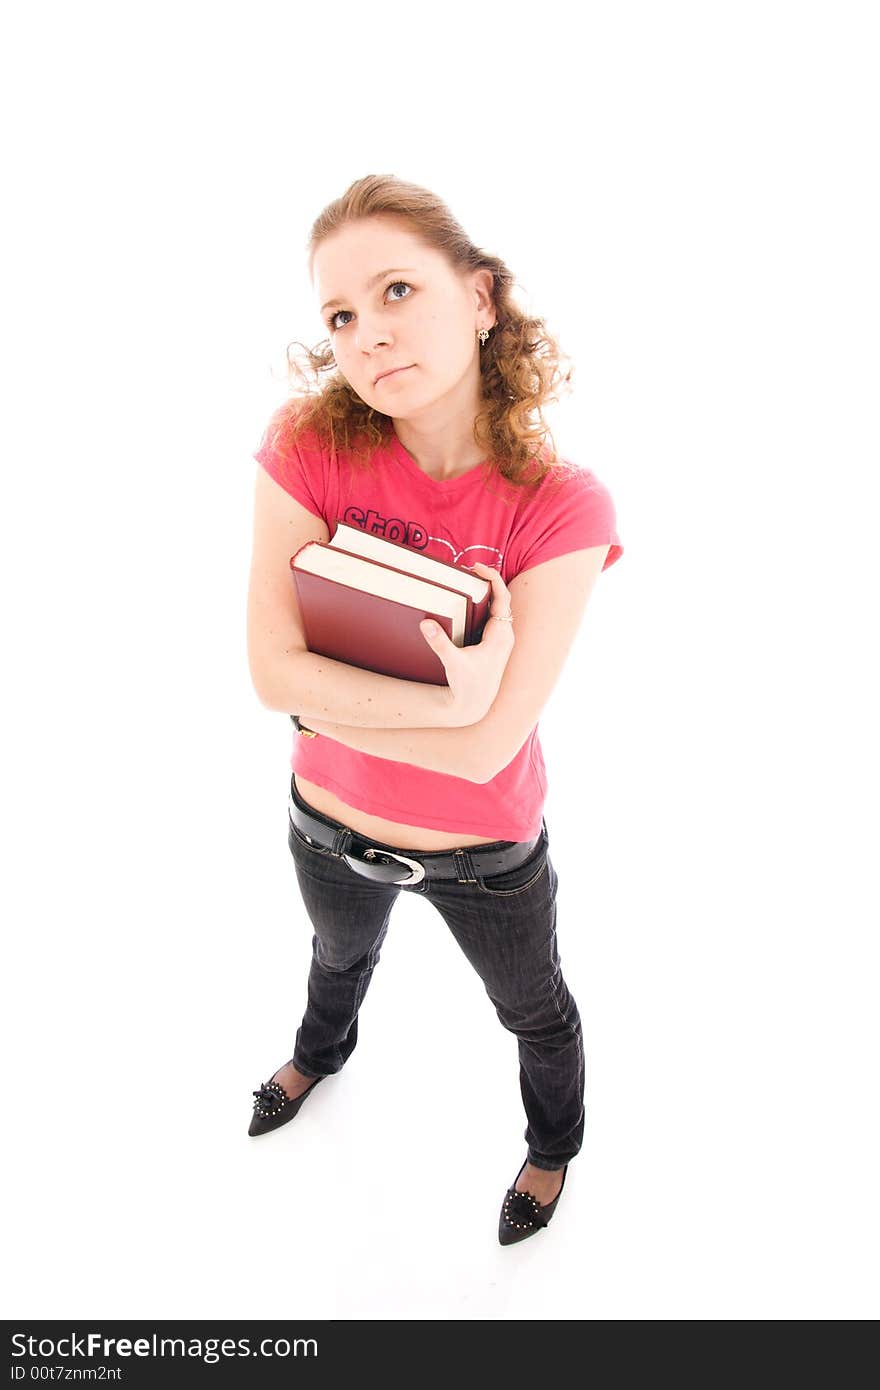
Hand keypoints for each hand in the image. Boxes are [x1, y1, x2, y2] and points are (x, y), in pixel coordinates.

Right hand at [420, 561, 514, 726]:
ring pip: (499, 608)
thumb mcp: (452, 663)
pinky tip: (471, 603)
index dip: (492, 578)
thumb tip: (426, 624)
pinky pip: (494, 617)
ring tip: (469, 581)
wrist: (475, 705)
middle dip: (487, 581)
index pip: (502, 597)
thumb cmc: (468, 686)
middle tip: (468, 570)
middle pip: (502, 598)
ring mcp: (502, 640)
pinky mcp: (496, 644)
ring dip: (487, 592)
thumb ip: (439, 642)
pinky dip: (485, 605)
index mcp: (500, 635)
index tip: (476, 568)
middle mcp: (505, 635)